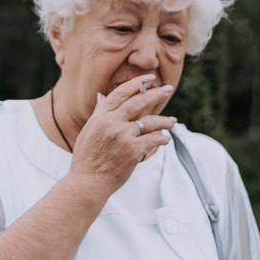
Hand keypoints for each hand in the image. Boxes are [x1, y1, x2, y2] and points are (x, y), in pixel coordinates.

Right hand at [66, 74, 175, 193]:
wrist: (87, 182)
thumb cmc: (87, 158)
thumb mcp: (88, 131)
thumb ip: (98, 112)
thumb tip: (102, 95)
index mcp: (101, 116)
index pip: (121, 93)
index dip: (137, 83)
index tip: (149, 78)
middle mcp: (112, 122)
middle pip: (139, 102)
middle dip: (156, 94)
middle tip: (168, 88)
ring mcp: (123, 136)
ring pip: (150, 122)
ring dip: (164, 121)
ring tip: (173, 122)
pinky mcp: (133, 150)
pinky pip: (153, 140)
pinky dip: (161, 139)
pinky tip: (165, 140)